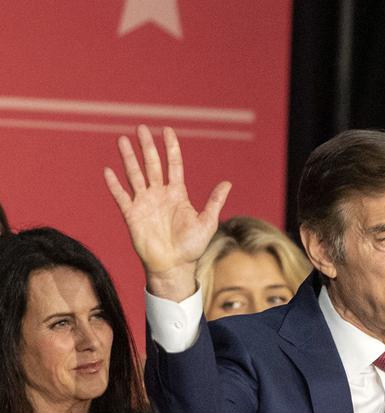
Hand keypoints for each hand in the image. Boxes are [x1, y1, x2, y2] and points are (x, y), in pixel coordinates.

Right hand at [105, 125, 230, 299]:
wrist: (174, 266)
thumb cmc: (192, 246)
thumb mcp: (207, 222)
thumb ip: (214, 201)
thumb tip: (228, 183)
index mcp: (177, 194)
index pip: (173, 164)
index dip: (171, 148)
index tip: (167, 130)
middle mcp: (159, 194)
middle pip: (151, 164)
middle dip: (147, 146)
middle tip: (141, 127)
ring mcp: (144, 203)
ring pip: (135, 175)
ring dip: (128, 158)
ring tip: (122, 139)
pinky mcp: (132, 215)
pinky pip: (121, 196)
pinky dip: (115, 184)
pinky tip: (109, 170)